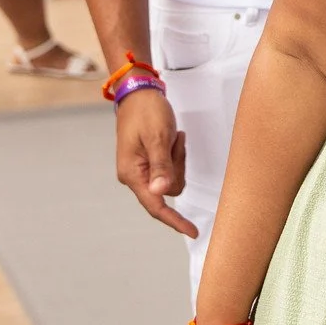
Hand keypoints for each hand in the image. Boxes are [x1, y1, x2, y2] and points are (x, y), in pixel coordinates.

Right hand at [115, 85, 195, 235]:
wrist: (138, 93)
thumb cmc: (146, 111)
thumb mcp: (157, 136)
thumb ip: (161, 165)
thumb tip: (162, 192)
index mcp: (132, 173)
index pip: (156, 206)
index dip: (175, 220)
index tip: (192, 231)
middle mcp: (134, 176)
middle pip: (169, 189)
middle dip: (178, 167)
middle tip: (175, 141)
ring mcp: (141, 170)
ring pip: (172, 178)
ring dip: (177, 158)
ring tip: (171, 137)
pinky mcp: (148, 163)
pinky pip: (170, 167)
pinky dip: (175, 154)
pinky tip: (171, 138)